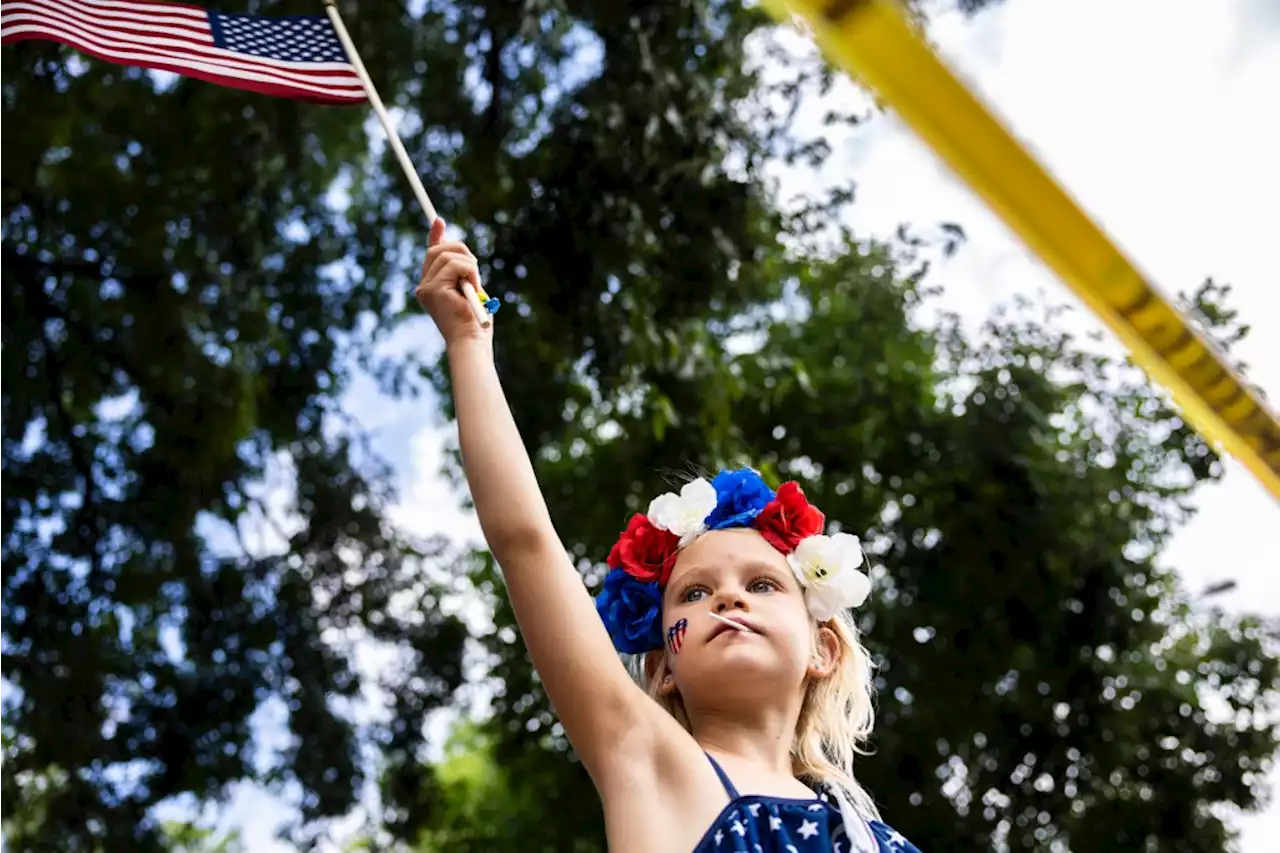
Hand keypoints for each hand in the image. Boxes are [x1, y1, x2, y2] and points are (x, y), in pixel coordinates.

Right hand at [416, 218, 486, 345]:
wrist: (472, 342)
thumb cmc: (475, 324)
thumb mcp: (470, 291)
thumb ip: (464, 273)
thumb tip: (465, 255)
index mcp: (432, 287)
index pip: (431, 254)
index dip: (435, 236)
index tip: (438, 220)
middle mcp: (424, 286)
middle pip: (438, 249)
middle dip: (461, 250)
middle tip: (475, 270)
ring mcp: (426, 287)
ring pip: (448, 254)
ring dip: (469, 265)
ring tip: (475, 286)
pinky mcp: (433, 289)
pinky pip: (455, 264)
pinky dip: (470, 271)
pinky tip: (473, 287)